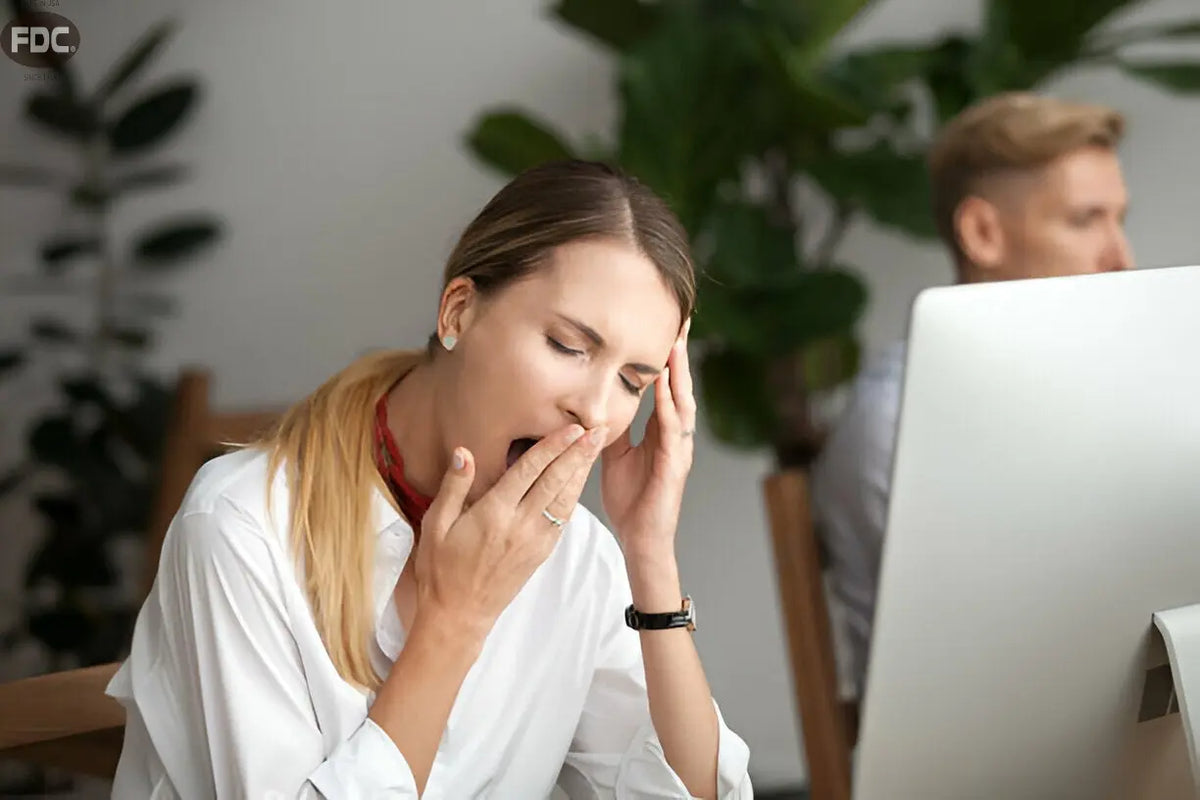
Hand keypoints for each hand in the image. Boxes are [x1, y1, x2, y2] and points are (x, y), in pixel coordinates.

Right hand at [414, 423, 605, 638]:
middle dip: (578, 453)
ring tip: (596, 448)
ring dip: (582, 472)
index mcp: (494, 513)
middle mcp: (520, 525)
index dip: (553, 446)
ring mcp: (534, 541)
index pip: (530, 471)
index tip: (572, 428)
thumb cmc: (441, 569)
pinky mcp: (541, 553)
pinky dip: (574, 496)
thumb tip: (465, 452)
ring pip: (565, 499)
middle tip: (598, 429)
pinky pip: (562, 519)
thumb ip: (454, 486)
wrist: (459, 614)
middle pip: (556, 481)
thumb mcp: (435, 524)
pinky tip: (580, 481)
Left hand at [601, 319, 694, 558]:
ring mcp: (678, 449)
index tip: (666, 325)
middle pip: (680, 385)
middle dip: (680, 353)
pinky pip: (672, 431)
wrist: (640, 539)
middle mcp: (675, 435)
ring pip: (682, 402)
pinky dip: (670, 407)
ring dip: (679, 373)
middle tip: (682, 319)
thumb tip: (595, 402)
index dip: (667, 356)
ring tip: (677, 343)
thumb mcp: (614, 454)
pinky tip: (666, 388)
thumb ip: (611, 427)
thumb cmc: (631, 500)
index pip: (666, 385)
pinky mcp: (675, 465)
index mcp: (661, 431)